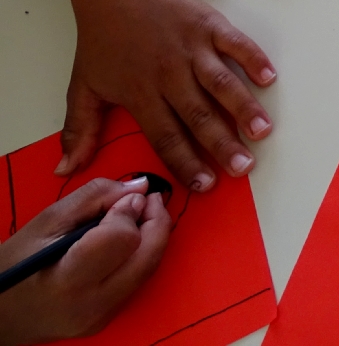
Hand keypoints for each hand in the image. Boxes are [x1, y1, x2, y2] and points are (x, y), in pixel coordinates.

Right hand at [0, 177, 170, 344]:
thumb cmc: (14, 264)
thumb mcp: (47, 221)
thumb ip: (95, 197)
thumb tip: (140, 186)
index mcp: (70, 279)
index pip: (124, 239)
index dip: (131, 211)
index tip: (127, 197)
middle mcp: (92, 304)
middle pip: (149, 256)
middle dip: (157, 221)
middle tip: (148, 199)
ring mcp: (101, 317)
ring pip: (149, 269)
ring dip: (152, 237)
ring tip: (138, 216)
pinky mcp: (106, 320)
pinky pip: (137, 281)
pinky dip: (140, 256)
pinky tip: (128, 240)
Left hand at [60, 0, 275, 192]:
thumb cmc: (102, 40)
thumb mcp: (83, 87)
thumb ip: (79, 130)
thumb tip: (65, 170)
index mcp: (140, 94)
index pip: (165, 135)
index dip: (185, 162)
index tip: (206, 185)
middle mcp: (169, 75)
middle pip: (199, 116)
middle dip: (223, 145)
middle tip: (244, 169)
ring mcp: (191, 49)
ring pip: (221, 83)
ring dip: (243, 108)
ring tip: (262, 132)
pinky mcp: (208, 25)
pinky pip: (235, 44)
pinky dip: (253, 59)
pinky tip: (269, 78)